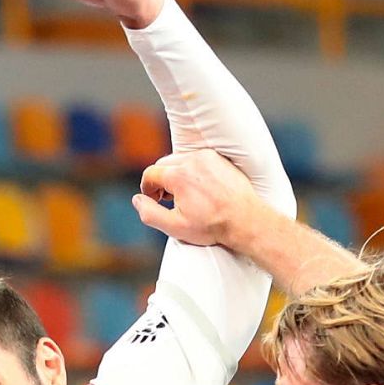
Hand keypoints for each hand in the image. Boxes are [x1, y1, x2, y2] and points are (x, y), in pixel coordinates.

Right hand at [134, 150, 262, 247]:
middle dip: (161, 180)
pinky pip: (197, 159)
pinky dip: (194, 170)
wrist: (246, 220)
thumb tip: (137, 199)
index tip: (154, 200)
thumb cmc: (212, 226)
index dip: (147, 189)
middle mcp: (191, 160)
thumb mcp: (175, 227)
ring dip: (177, 174)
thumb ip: (150, 213)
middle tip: (168, 199)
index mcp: (177, 175)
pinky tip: (200, 188)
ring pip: (180, 160)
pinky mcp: (219, 158)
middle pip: (164, 164)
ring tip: (185, 194)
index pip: (150, 174)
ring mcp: (207, 157)